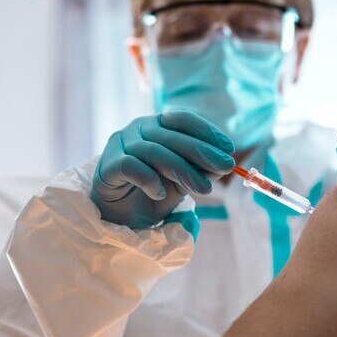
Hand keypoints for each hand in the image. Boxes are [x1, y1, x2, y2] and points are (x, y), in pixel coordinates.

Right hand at [92, 111, 235, 228]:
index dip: (208, 132)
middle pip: (173, 136)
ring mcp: (120, 144)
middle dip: (202, 153)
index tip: (229, 149)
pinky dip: (149, 180)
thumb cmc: (150, 193)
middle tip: (225, 168)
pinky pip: (131, 167)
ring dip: (183, 171)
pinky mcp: (107, 165)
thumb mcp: (180, 182)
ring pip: (155, 152)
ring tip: (204, 189)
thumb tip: (225, 164)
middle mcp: (138, 129)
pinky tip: (160, 194)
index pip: (183, 119)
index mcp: (156, 125)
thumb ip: (198, 171)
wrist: (119, 216)